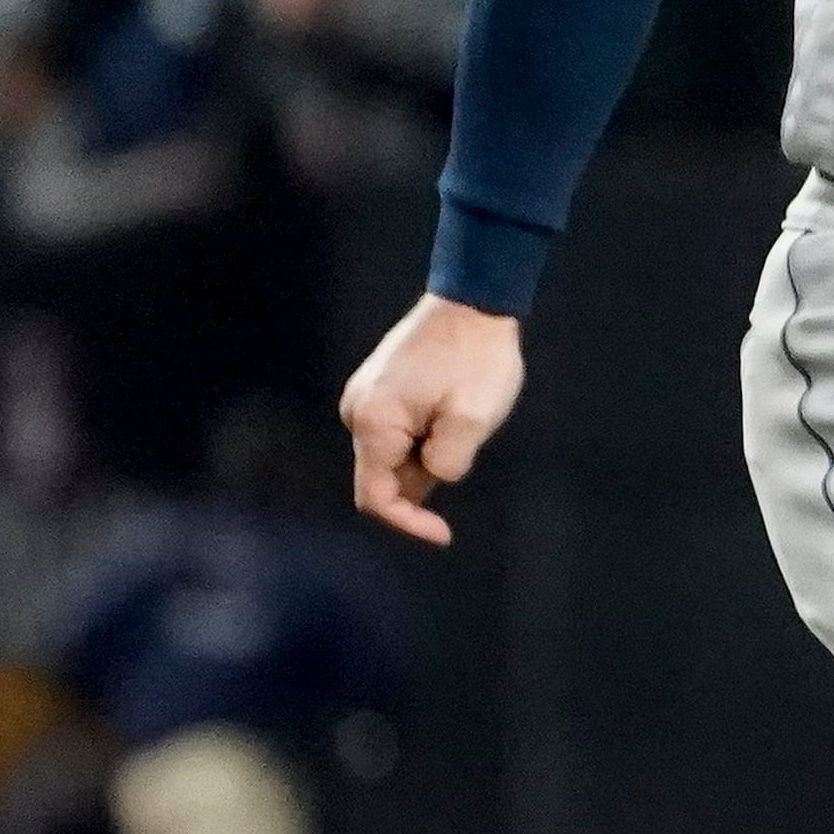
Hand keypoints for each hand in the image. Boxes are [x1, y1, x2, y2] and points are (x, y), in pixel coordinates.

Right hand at [340, 294, 526, 546]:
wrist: (473, 299)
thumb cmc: (477, 359)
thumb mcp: (474, 421)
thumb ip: (447, 464)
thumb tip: (430, 476)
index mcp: (373, 422)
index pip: (376, 498)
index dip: (408, 523)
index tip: (444, 534)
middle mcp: (357, 411)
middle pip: (383, 477)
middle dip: (424, 480)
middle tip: (467, 446)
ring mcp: (364, 396)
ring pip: (392, 455)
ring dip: (426, 457)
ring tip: (464, 420)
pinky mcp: (378, 387)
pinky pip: (396, 432)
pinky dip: (424, 438)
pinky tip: (453, 413)